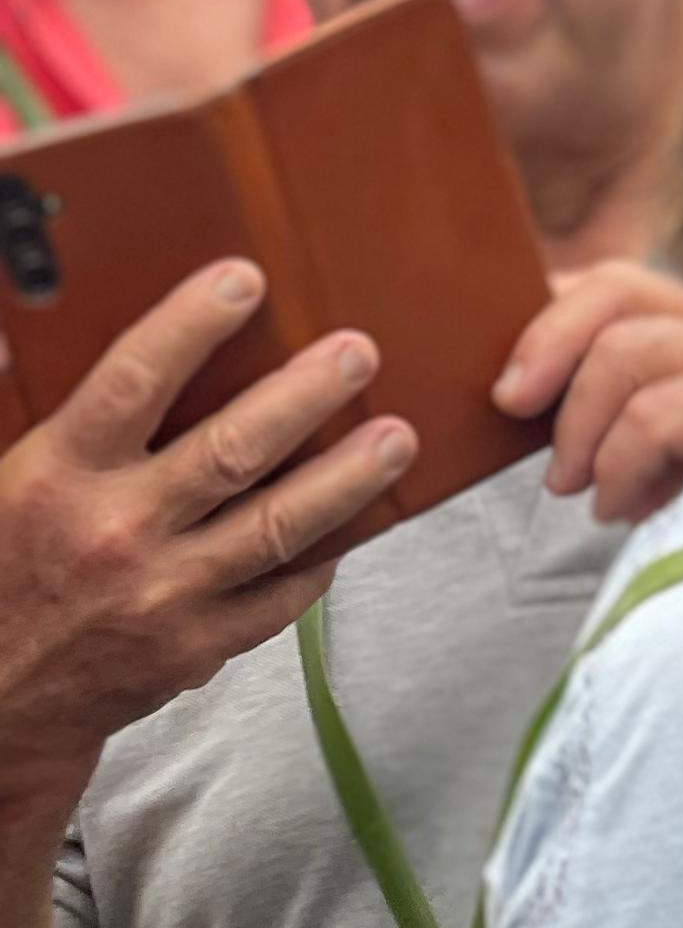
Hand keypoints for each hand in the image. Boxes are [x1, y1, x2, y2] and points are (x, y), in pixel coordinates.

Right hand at [0, 260, 415, 810]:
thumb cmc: (1, 568)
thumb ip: (23, 407)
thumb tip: (29, 331)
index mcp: (58, 477)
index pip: (135, 382)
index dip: (192, 325)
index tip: (243, 280)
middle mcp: (117, 533)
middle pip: (233, 452)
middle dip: (305, 396)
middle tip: (358, 354)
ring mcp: (164, 596)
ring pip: (278, 528)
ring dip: (347, 480)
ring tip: (398, 439)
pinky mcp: (197, 647)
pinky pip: (280, 598)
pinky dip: (320, 559)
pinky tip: (357, 523)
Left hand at [491, 266, 682, 524]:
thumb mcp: (650, 444)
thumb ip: (608, 402)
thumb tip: (518, 388)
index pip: (616, 285)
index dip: (550, 317)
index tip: (509, 374)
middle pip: (615, 288)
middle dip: (546, 344)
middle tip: (511, 405)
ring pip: (621, 354)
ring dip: (581, 432)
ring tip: (578, 490)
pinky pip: (650, 415)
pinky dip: (619, 468)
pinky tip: (621, 509)